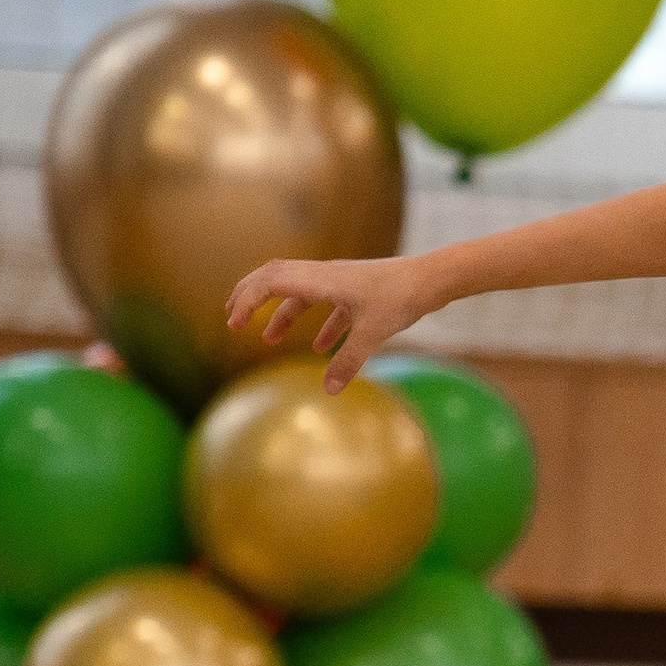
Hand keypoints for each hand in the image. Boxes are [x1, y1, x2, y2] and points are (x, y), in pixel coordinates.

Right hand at [224, 253, 426, 391]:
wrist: (433, 279)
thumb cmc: (402, 298)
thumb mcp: (373, 332)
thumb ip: (348, 360)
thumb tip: (327, 390)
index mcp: (320, 279)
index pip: (269, 282)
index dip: (247, 300)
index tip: (235, 324)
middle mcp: (324, 275)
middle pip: (275, 277)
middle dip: (251, 296)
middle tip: (233, 319)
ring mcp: (340, 281)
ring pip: (299, 292)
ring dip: (281, 314)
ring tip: (268, 339)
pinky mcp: (356, 291)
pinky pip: (327, 305)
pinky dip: (317, 324)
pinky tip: (321, 349)